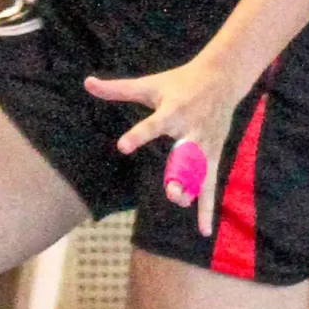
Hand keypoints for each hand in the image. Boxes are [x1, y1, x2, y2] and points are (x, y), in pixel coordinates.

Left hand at [82, 54, 241, 236]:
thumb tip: (86, 82)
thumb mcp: (150, 84)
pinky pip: (210, 185)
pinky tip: (204, 231)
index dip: (138, 135)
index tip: (122, 146)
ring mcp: (205, 145)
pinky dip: (207, 208)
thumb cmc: (180, 81)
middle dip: (179, 172)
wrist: (222, 78)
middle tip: (171, 190)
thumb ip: (118, 89)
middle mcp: (191, 130)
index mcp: (173, 111)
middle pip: (184, 154)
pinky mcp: (213, 156)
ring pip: (198, 173)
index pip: (154, 124)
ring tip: (180, 202)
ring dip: (191, 189)